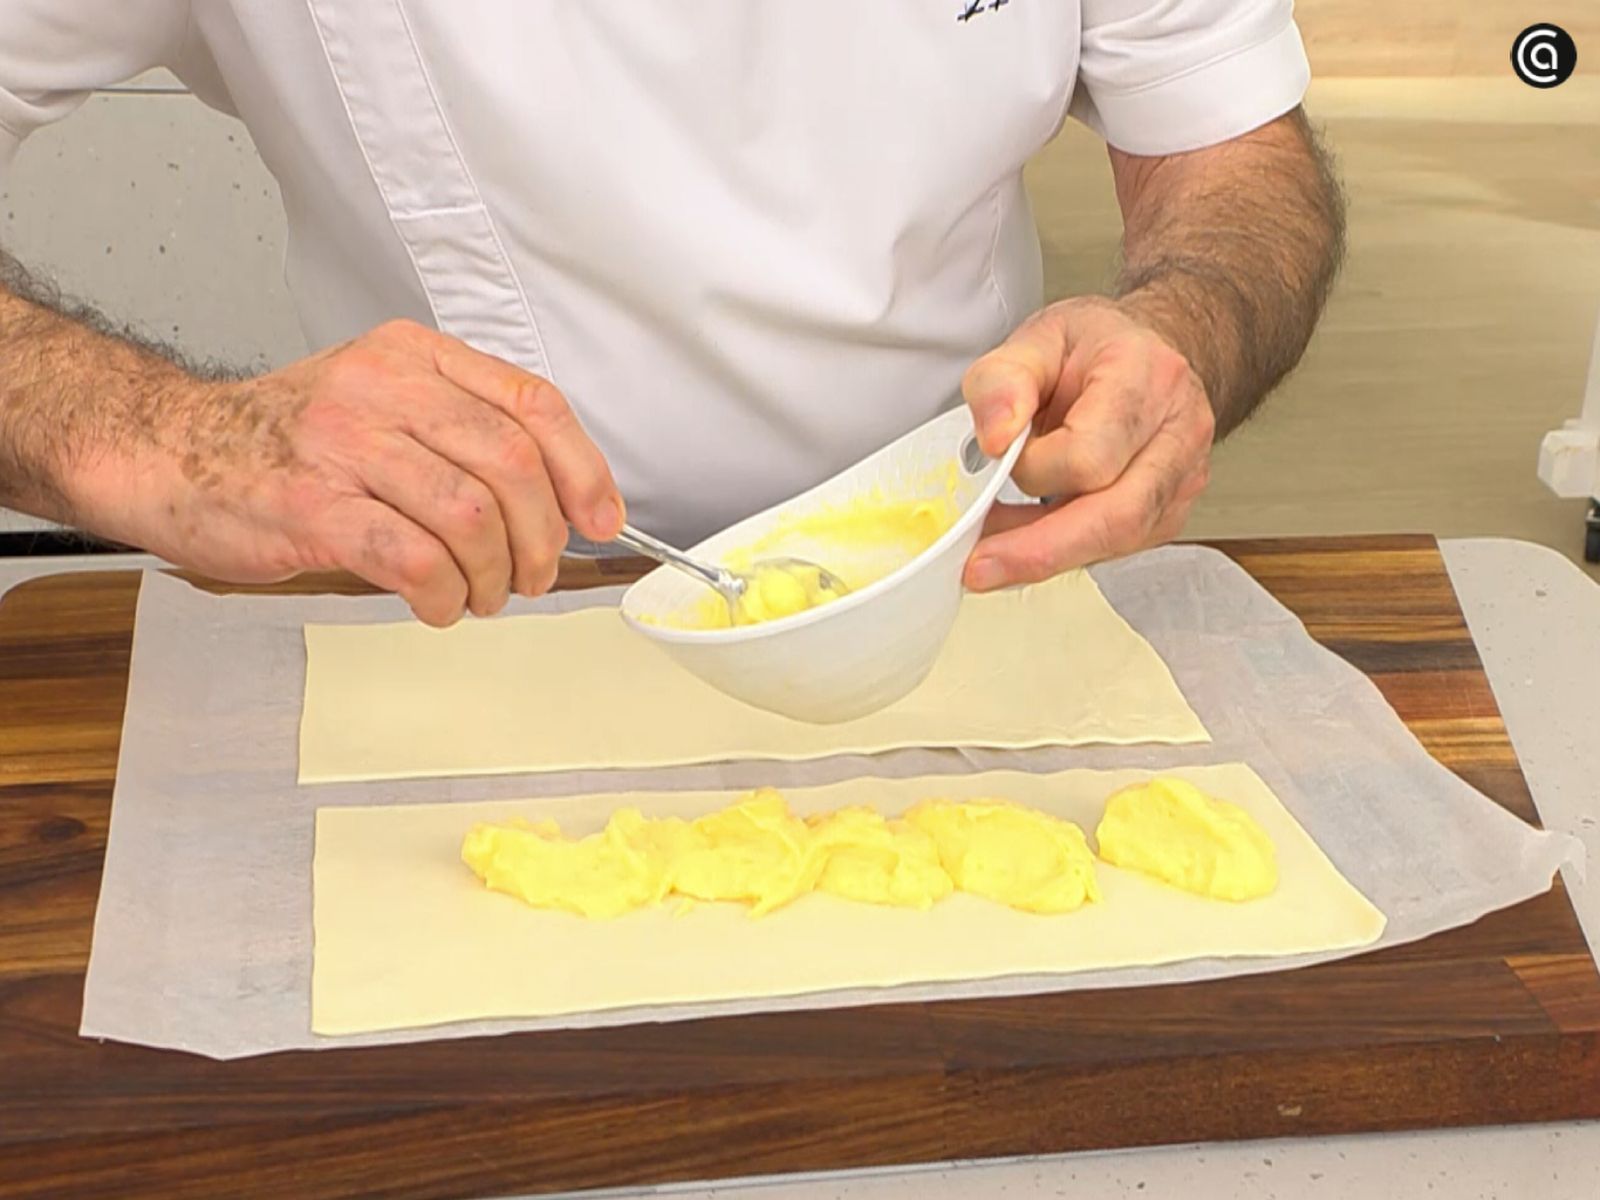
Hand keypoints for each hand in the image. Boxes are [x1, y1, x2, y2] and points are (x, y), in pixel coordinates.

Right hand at [120, 320, 622, 625]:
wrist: (171, 453)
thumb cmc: (289, 441)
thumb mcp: (384, 402)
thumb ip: (465, 433)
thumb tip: (562, 500)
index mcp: (414, 356)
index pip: (533, 403)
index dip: (584, 470)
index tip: (601, 521)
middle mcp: (382, 387)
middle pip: (512, 464)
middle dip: (542, 537)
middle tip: (533, 575)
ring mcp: (342, 443)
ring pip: (469, 515)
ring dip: (492, 574)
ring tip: (480, 594)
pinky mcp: (309, 505)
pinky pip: (411, 556)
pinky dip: (442, 593)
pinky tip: (436, 603)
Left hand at [960, 297, 1213, 590]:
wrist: (1149, 355)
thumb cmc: (1096, 349)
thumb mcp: (1037, 339)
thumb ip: (1003, 380)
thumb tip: (994, 439)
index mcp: (1146, 379)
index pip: (1090, 455)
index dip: (1034, 468)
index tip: (997, 456)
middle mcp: (1178, 432)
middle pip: (1118, 517)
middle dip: (1041, 551)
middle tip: (978, 568)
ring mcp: (1182, 478)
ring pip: (1118, 541)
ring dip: (1046, 554)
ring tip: (992, 549)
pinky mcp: (1170, 513)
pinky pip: (1116, 547)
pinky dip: (1064, 551)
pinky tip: (1027, 539)